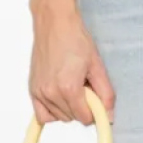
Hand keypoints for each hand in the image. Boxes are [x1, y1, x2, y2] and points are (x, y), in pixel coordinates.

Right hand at [28, 0, 114, 125]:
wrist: (55, 24)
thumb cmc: (75, 40)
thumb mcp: (97, 66)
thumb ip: (106, 94)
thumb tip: (109, 116)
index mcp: (68, 88)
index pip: (85, 118)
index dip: (94, 110)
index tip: (96, 98)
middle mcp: (51, 93)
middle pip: (72, 118)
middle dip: (82, 107)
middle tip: (84, 87)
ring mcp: (39, 92)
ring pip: (59, 117)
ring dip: (68, 108)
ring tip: (71, 86)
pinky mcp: (33, 89)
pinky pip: (42, 115)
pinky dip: (52, 111)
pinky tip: (60, 98)